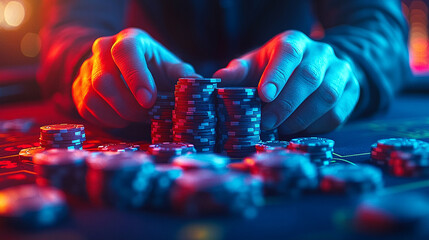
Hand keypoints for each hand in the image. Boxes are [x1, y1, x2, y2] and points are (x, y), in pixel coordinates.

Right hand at [72, 28, 199, 127]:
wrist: (125, 68)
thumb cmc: (153, 68)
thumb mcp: (169, 66)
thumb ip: (182, 73)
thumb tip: (195, 82)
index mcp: (128, 39)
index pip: (125, 53)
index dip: (136, 78)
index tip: (149, 101)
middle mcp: (101, 50)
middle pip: (104, 80)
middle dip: (128, 106)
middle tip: (148, 116)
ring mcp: (86, 69)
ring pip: (92, 97)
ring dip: (118, 115)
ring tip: (137, 118)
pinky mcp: (78, 88)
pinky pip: (86, 109)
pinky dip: (107, 120)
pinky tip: (123, 119)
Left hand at [214, 30, 359, 133]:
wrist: (319, 66)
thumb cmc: (279, 68)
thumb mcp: (258, 63)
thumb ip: (240, 71)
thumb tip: (218, 79)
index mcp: (294, 43)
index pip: (288, 53)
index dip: (277, 75)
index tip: (263, 96)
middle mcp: (321, 53)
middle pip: (309, 77)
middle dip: (286, 105)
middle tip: (266, 123)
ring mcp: (341, 72)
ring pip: (327, 97)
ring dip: (301, 118)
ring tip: (281, 130)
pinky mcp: (351, 92)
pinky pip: (338, 114)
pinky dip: (316, 126)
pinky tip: (299, 130)